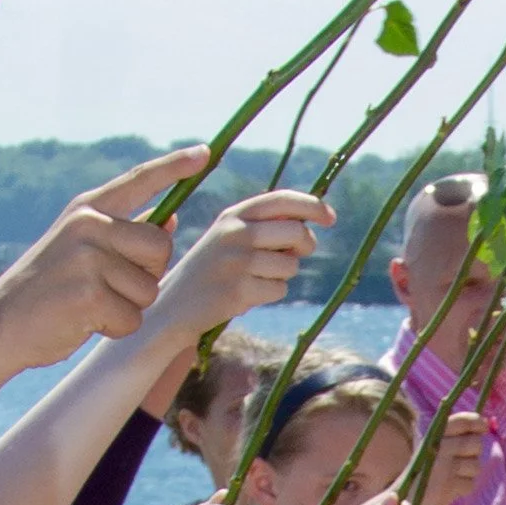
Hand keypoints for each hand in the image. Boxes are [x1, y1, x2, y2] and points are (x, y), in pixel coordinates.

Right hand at [0, 149, 207, 381]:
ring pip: (149, 289)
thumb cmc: (49, 288)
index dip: (174, 166)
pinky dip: (115, 328)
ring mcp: (88, 258)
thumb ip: (123, 234)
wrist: (1, 323)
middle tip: (110, 286)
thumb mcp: (81, 248)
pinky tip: (85, 321)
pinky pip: (132, 317)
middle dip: (147, 274)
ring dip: (129, 306)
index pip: (140, 180)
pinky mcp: (90, 294)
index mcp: (87, 209)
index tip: (205, 152)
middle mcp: (89, 225)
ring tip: (91, 304)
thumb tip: (171, 221)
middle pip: (160, 248)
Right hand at [153, 190, 334, 343]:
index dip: (312, 206)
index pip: (282, 200)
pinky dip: (270, 293)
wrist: (174, 305)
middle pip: (296, 232)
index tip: (331, 217)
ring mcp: (238, 261)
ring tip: (255, 278)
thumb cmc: (212, 270)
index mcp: (233, 215)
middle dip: (305, 245)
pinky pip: (279, 289)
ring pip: (290, 264)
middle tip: (297, 253)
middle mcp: (235, 233)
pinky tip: (247, 294)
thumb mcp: (229, 237)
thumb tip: (308, 222)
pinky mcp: (240, 290)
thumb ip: (263, 226)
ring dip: (282, 274)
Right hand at [417, 406, 487, 504]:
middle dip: (474, 453)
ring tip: (450, 477)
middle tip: (460, 461)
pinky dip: (462, 488)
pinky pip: (469, 484)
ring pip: (475, 465)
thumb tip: (485, 423)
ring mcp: (444, 467)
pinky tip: (448, 488)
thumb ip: (455, 435)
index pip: (462, 421)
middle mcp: (438, 447)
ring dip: (467, 473)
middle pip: (475, 444)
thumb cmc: (420, 471)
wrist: (400, 499)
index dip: (477, 422)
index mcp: (433, 434)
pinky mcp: (448, 487)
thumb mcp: (432, 447)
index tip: (483, 426)